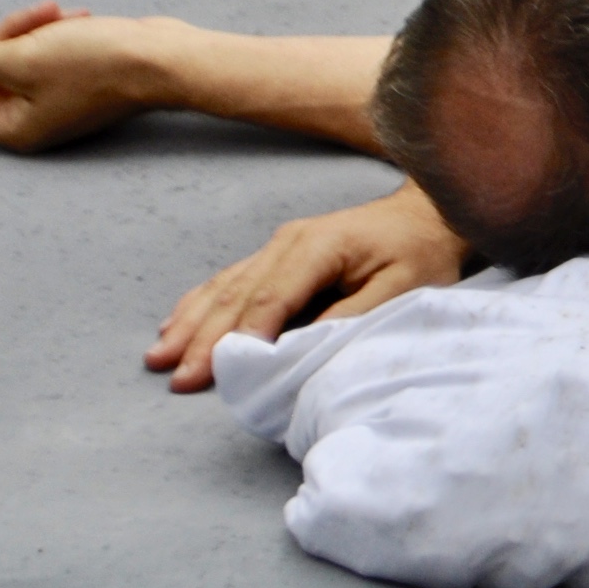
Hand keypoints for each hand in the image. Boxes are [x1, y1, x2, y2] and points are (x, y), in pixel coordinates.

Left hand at [0, 5, 174, 152]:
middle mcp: (31, 119)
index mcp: (13, 127)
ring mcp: (54, 99)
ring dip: (29, 29)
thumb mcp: (23, 58)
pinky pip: (44, 52)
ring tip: (60, 13)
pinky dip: (52, 31)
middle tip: (30, 16)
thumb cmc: (98, 64)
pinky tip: (78, 17)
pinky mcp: (75, 78)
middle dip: (0, 38)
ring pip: (14, 58)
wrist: (164, 59)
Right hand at [147, 184, 469, 393]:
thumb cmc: (421, 252)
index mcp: (319, 247)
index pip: (271, 299)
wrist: (428, 211)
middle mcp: (289, 242)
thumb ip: (351, 317)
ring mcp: (280, 245)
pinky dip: (202, 304)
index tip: (215, 370)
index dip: (241, 337)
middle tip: (175, 376)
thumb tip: (302, 347)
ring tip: (160, 356)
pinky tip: (177, 324)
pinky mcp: (280, 253)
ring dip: (192, 323)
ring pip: (226, 288)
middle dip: (203, 338)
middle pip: (238, 296)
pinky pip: (231, 280)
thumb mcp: (402, 288)